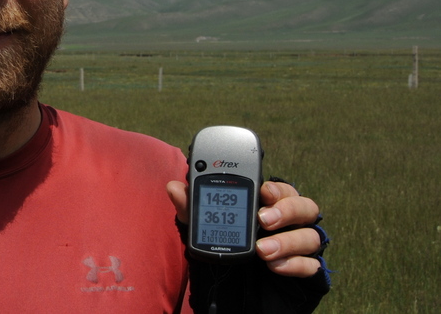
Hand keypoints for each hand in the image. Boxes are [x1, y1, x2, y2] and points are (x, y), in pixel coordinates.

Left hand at [166, 180, 322, 276]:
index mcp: (266, 208)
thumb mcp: (202, 232)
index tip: (263, 190)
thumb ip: (191, 210)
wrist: (231, 299)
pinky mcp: (306, 272)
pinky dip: (295, 265)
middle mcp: (287, 225)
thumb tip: (174, 187)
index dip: (276, 188)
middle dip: (286, 210)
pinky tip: (275, 267)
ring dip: (288, 241)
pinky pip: (312, 265)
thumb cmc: (223, 257)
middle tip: (264, 220)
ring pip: (311, 235)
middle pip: (305, 206)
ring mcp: (298, 247)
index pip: (281, 189)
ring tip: (263, 251)